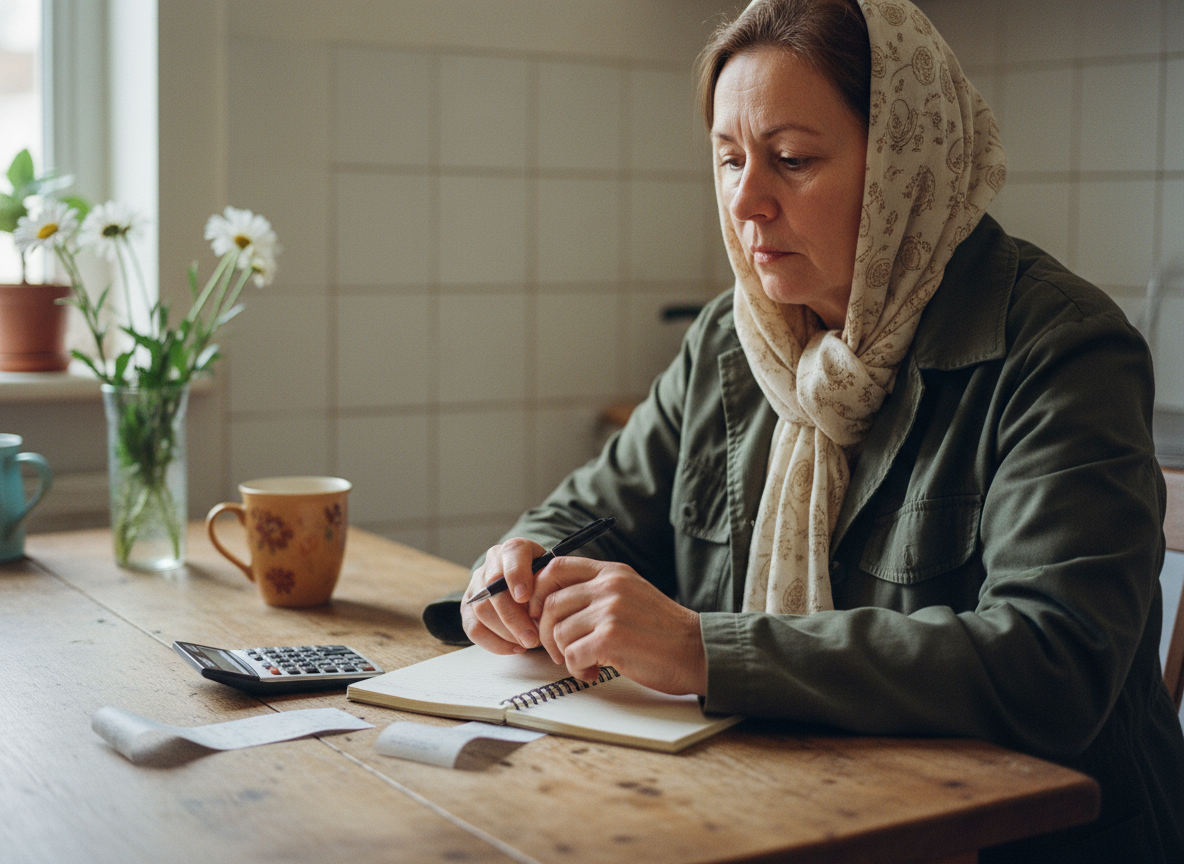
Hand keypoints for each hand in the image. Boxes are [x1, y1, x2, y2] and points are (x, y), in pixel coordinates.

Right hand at [461, 537, 546, 653]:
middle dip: (513, 617)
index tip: (525, 597)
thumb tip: (550, 608)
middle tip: (533, 638)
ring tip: (528, 643)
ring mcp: (477, 584)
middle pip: (493, 588)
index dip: (516, 574)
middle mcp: (493, 562)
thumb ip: (553, 585)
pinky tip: (515, 647)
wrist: (533, 585)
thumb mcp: (556, 576)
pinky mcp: (468, 607)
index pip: (512, 553)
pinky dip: (495, 643)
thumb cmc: (548, 582)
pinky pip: (474, 628)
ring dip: (506, 633)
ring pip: (481, 610)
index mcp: (516, 548)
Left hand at [529, 557, 706, 695]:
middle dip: (547, 633)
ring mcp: (611, 611)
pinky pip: (572, 654)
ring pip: (559, 632)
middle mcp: (610, 586)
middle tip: (561, 650)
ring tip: (585, 662)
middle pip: (550, 603)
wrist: (697, 651)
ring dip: (565, 655)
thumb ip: (597, 591)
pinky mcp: (611, 638)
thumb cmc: (662, 631)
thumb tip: (552, 602)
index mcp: (612, 572)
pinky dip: (577, 669)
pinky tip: (594, 671)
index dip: (538, 591)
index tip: (540, 614)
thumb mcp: (631, 594)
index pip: (556, 567)